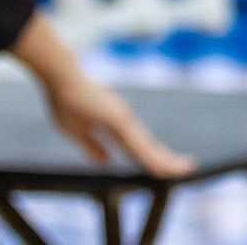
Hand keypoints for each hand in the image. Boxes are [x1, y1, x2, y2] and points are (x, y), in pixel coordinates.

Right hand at [8, 12, 191, 177]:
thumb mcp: (76, 131)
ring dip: (163, 160)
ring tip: (183, 169)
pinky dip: (149, 156)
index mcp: (115, 125)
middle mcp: (124, 122)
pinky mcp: (117, 119)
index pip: (136, 147)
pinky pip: (136, 143)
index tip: (165, 168)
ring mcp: (122, 119)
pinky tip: (160, 165)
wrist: (60, 78)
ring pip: (146, 147)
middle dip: (166, 159)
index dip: (151, 158)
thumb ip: (92, 146)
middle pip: (147, 147)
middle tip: (187, 168)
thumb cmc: (66, 99)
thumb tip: (105, 162)